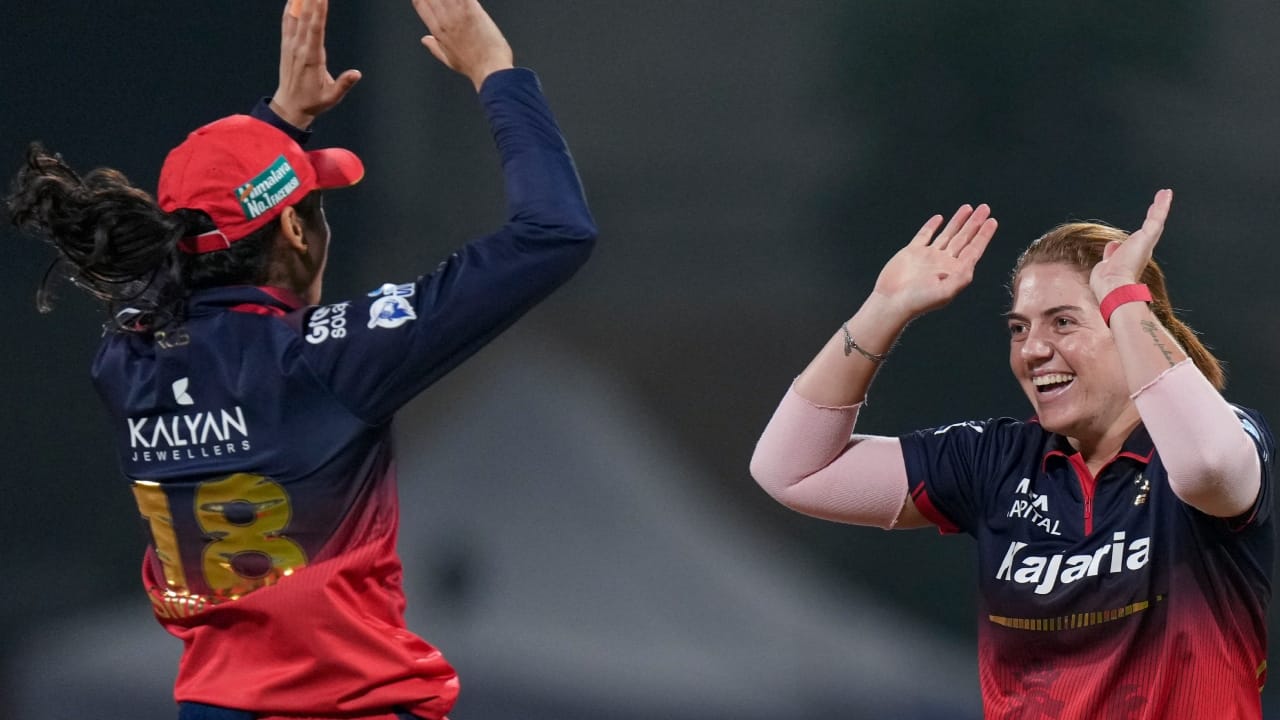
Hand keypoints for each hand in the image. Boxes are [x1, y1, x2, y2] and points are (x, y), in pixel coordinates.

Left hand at [271, 0, 361, 128]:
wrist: (289, 106)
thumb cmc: (312, 102)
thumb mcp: (331, 97)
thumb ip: (343, 84)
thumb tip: (357, 74)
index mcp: (311, 58)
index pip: (316, 29)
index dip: (319, 11)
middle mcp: (299, 48)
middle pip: (305, 18)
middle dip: (310, 1)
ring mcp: (291, 46)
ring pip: (295, 17)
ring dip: (300, 2)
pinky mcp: (287, 46)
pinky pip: (287, 23)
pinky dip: (290, 10)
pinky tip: (293, 0)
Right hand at [411, 0, 513, 90]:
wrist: (490, 69)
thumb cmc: (473, 66)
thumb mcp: (449, 59)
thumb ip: (435, 47)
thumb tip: (425, 40)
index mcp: (437, 30)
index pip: (421, 3)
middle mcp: (445, 20)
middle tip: (447, 2)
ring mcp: (458, 14)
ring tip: (456, 2)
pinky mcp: (474, 10)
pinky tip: (468, 0)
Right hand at [871, 204, 997, 319]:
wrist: (892, 301)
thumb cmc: (918, 301)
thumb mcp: (946, 292)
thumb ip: (961, 277)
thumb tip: (970, 262)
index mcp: (955, 271)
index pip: (974, 249)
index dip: (984, 235)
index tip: (992, 221)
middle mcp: (944, 262)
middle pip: (964, 238)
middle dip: (974, 223)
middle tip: (984, 208)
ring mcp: (928, 256)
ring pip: (947, 234)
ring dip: (958, 221)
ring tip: (968, 208)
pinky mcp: (912, 252)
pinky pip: (925, 235)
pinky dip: (932, 226)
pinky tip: (939, 218)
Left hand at [1090, 189, 1171, 298]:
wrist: (1113, 287)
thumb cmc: (1107, 283)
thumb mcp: (1107, 265)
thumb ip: (1111, 254)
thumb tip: (1112, 245)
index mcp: (1132, 258)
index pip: (1138, 243)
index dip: (1141, 234)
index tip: (1145, 225)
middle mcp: (1142, 251)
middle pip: (1151, 230)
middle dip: (1155, 216)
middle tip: (1160, 203)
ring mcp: (1145, 244)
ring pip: (1155, 222)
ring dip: (1160, 207)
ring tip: (1165, 194)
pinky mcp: (1147, 237)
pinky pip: (1156, 217)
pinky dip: (1162, 205)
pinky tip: (1165, 194)